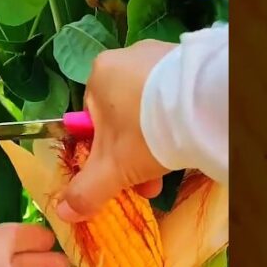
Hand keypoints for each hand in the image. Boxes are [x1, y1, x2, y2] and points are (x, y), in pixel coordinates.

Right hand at [58, 39, 178, 222]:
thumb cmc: (144, 132)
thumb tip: (64, 212)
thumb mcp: (111, 170)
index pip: (92, 122)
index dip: (105, 156)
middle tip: (151, 183)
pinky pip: (174, 96)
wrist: (202, 103)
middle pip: (124, 117)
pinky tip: (189, 137)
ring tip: (174, 165)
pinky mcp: (188, 60)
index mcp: (98, 75)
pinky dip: (178, 118)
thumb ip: (86, 191)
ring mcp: (159, 54)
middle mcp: (125, 56)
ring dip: (157, 140)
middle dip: (135, 155)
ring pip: (150, 109)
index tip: (122, 178)